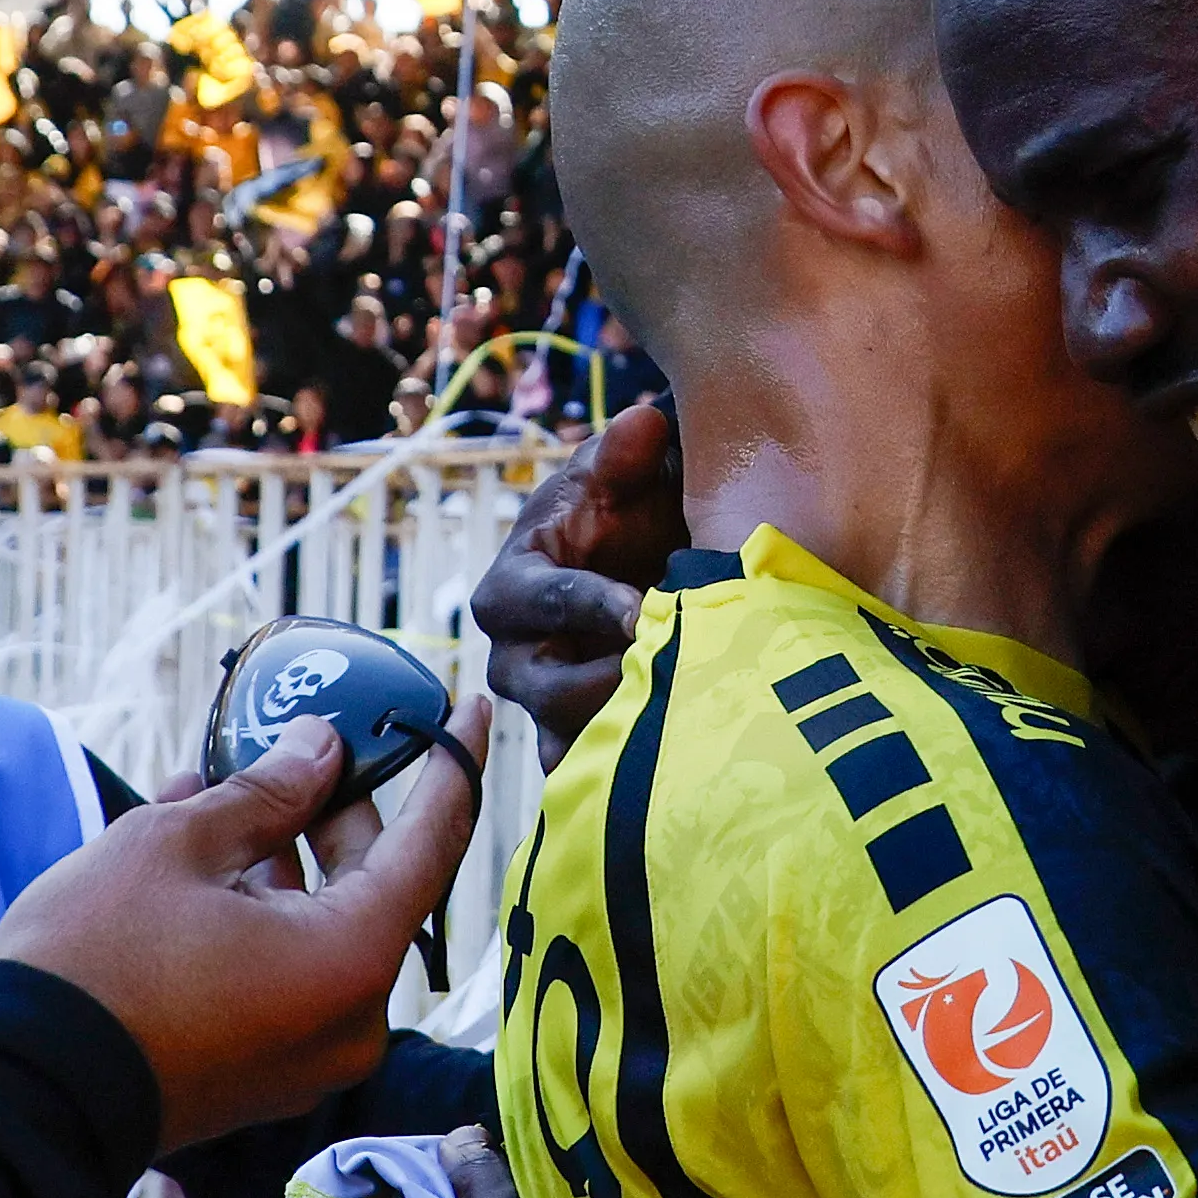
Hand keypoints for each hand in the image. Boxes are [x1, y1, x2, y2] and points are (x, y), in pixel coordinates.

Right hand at [0, 707, 488, 1145]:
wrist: (14, 1092)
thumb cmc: (95, 961)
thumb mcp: (177, 845)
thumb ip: (268, 791)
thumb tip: (321, 750)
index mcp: (352, 960)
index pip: (433, 841)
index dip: (454, 762)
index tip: (472, 704)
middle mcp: (351, 1018)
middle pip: (375, 884)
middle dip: (341, 805)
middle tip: (315, 735)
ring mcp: (307, 1055)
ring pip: (323, 925)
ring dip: (286, 852)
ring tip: (232, 781)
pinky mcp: (261, 1071)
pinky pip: (286, 968)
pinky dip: (261, 907)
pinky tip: (207, 845)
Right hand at [474, 399, 683, 765]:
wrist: (649, 561)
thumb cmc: (623, 513)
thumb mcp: (623, 476)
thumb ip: (625, 455)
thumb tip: (643, 422)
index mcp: (511, 587)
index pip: (537, 601)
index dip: (586, 604)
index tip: (640, 608)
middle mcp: (516, 655)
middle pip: (544, 687)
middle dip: (606, 684)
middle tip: (673, 673)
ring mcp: (544, 707)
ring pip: (566, 739)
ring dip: (622, 735)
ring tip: (685, 724)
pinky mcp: (577, 741)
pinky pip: (590, 774)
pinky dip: (628, 775)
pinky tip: (683, 768)